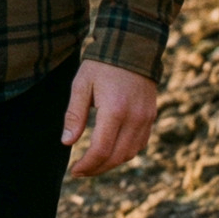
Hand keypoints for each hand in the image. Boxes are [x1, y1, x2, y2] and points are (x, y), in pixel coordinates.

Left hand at [62, 59, 157, 176]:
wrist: (131, 46)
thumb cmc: (101, 64)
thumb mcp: (81, 85)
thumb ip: (74, 114)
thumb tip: (67, 142)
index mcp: (115, 110)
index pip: (101, 150)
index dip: (87, 165)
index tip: (74, 170)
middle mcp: (134, 118)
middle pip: (117, 157)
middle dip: (97, 168)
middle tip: (81, 172)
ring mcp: (146, 118)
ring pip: (130, 153)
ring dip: (111, 163)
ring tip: (93, 164)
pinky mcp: (151, 116)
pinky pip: (140, 143)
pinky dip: (125, 152)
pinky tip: (111, 151)